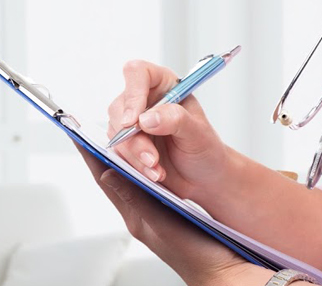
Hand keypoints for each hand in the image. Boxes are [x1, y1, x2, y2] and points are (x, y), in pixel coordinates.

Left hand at [75, 144, 251, 285]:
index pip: (106, 179)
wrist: (222, 270)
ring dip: (124, 155)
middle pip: (115, 175)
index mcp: (134, 216)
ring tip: (116, 134)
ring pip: (132, 176)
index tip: (77, 133)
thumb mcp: (162, 223)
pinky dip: (144, 164)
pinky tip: (147, 154)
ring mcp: (153, 211)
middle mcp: (140, 213)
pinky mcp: (169, 210)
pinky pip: (150, 181)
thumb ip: (136, 198)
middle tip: (93, 128)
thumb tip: (107, 174)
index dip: (91, 155)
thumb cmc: (195, 255)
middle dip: (104, 151)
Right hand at [109, 60, 235, 203]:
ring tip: (156, 169)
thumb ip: (175, 120)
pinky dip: (133, 164)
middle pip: (121, 107)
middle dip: (134, 138)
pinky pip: (117, 151)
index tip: (134, 122)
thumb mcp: (198, 133)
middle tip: (152, 158)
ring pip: (116, 132)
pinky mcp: (126, 143)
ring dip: (134, 154)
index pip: (137, 73)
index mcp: (164, 85)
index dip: (132, 94)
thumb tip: (146, 118)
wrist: (203, 178)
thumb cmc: (205, 149)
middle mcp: (144, 100)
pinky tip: (152, 173)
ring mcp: (132, 122)